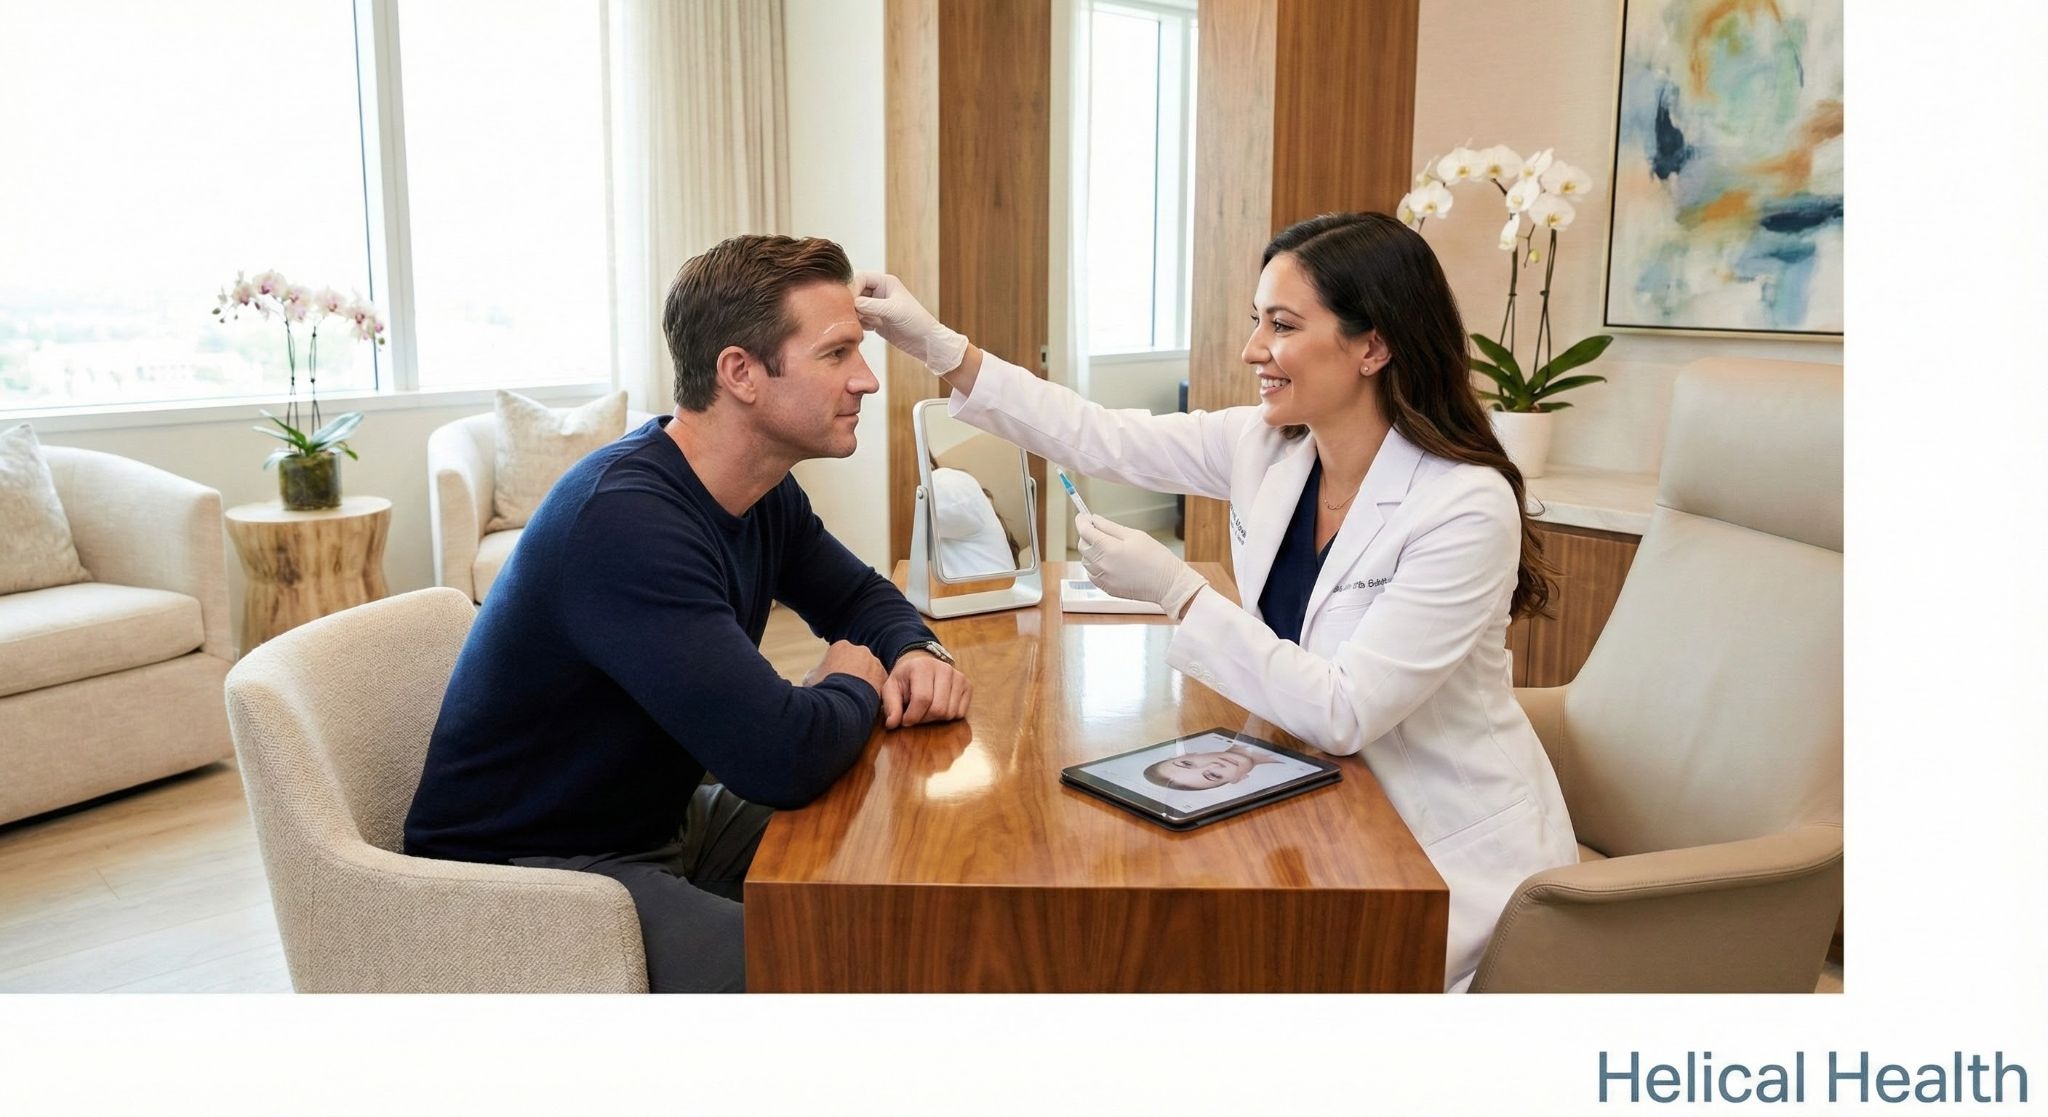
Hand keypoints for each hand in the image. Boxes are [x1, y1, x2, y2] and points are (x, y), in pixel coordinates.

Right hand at [803, 640, 885, 695]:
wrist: (842, 701)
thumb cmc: (824, 688)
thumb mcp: (810, 679)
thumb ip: (814, 673)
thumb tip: (814, 675)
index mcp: (841, 646)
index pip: (839, 655)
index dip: (835, 670)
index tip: (833, 682)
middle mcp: (861, 650)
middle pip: (857, 662)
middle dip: (852, 674)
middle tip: (846, 690)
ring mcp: (874, 663)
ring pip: (869, 672)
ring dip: (864, 682)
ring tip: (855, 699)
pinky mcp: (884, 678)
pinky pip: (878, 684)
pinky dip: (873, 692)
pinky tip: (865, 702)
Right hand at [852, 270, 968, 374]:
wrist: (925, 341)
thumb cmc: (916, 321)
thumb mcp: (893, 310)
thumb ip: (871, 305)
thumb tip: (852, 302)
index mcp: (885, 282)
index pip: (859, 278)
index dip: (852, 288)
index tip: (851, 303)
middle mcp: (879, 292)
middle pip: (854, 292)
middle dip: (852, 304)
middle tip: (857, 315)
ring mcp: (876, 306)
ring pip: (854, 307)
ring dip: (856, 315)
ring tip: (870, 323)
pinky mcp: (874, 320)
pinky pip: (859, 319)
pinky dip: (860, 324)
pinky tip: (871, 329)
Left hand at [881, 651, 971, 728]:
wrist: (923, 665)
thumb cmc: (906, 678)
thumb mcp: (891, 688)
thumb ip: (891, 706)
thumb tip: (892, 724)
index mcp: (923, 667)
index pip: (922, 699)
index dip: (912, 716)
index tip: (905, 720)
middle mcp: (944, 669)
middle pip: (938, 709)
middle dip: (924, 719)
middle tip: (915, 715)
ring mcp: (959, 677)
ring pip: (950, 713)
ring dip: (935, 719)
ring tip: (926, 710)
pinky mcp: (967, 685)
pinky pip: (960, 713)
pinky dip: (948, 716)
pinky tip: (938, 707)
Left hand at [1076, 513, 1207, 617]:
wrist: (1168, 584)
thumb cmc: (1156, 558)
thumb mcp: (1135, 535)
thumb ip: (1110, 527)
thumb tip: (1094, 520)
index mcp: (1109, 549)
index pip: (1085, 531)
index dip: (1081, 521)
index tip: (1082, 516)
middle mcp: (1102, 565)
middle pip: (1082, 546)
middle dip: (1086, 534)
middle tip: (1097, 529)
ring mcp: (1103, 579)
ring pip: (1085, 560)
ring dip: (1090, 551)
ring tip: (1106, 546)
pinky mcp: (1107, 588)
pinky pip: (1091, 574)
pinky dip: (1094, 565)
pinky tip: (1107, 561)